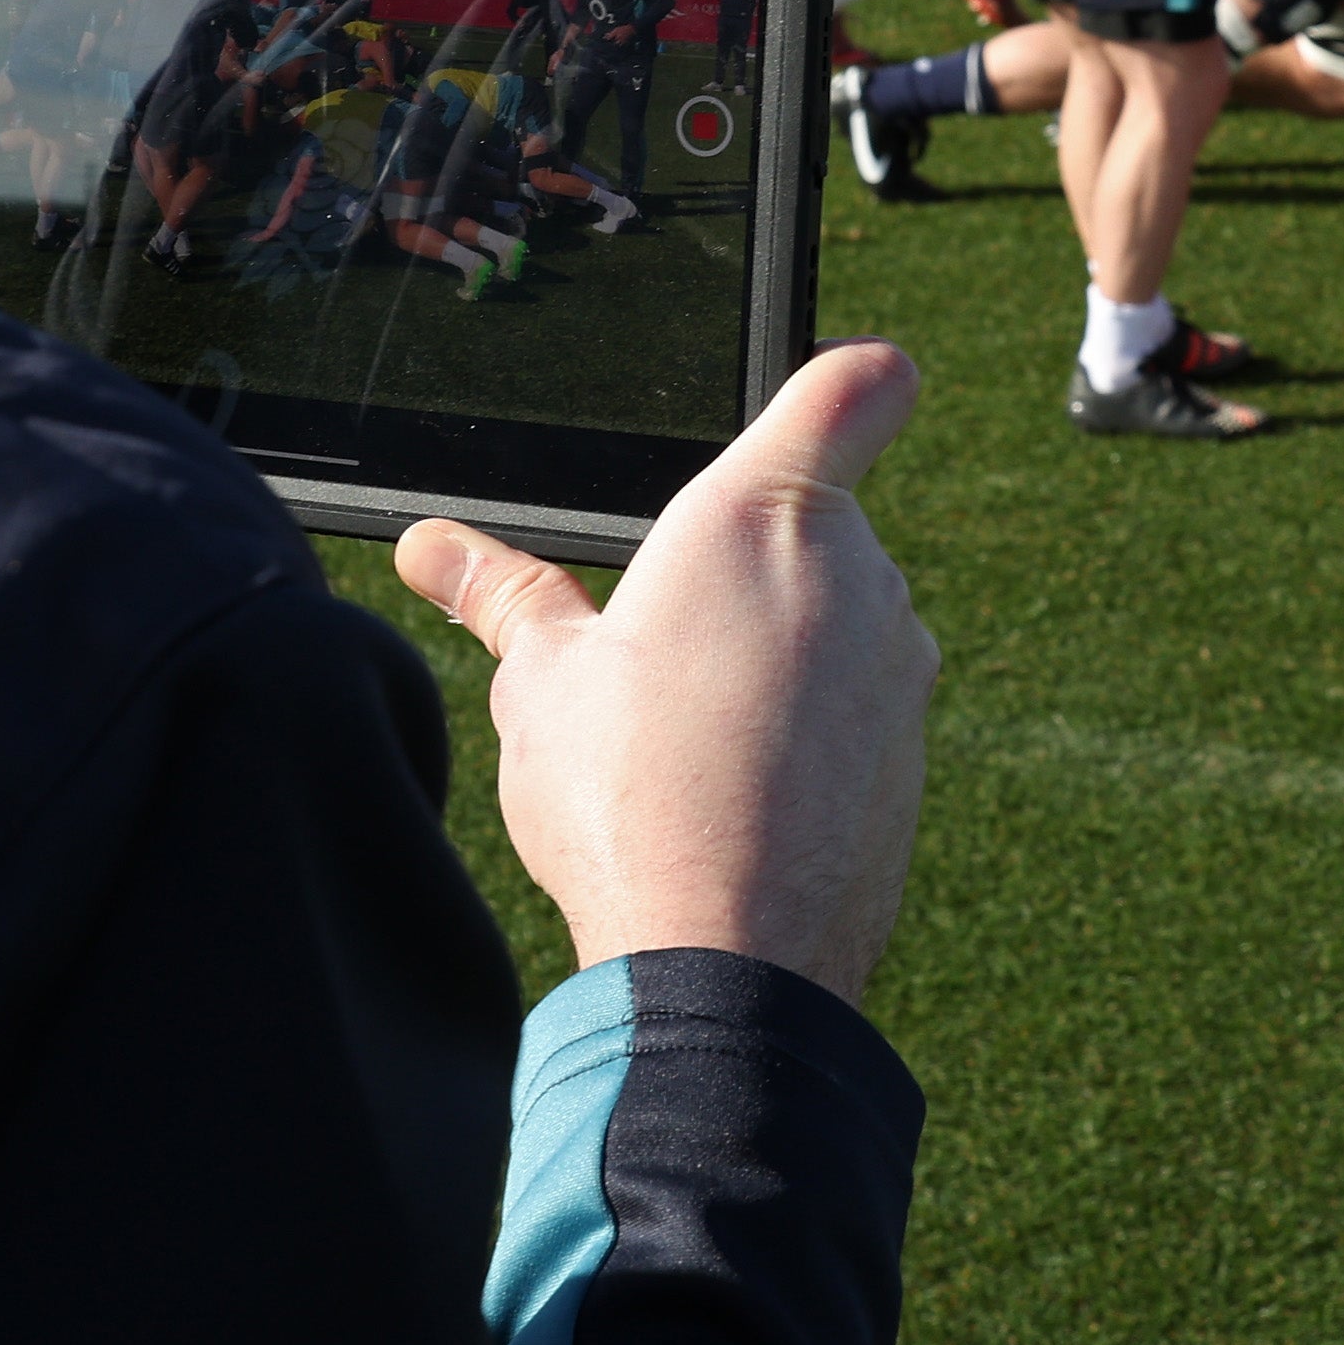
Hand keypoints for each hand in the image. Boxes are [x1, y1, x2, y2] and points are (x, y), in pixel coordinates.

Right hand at [398, 340, 935, 1009]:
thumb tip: (431, 548)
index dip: (853, 381)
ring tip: (685, 740)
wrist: (727, 963)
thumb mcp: (540, 682)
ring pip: (838, 621)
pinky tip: (735, 800)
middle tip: (659, 650)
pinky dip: (811, 733)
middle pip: (817, 525)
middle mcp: (857, 572)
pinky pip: (858, 709)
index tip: (829, 402)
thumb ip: (504, 596)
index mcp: (764, 513)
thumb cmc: (624, 798)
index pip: (860, 385)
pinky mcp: (912, 752)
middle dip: (750, 567)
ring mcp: (897, 666)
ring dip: (780, 655)